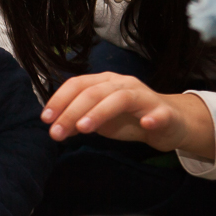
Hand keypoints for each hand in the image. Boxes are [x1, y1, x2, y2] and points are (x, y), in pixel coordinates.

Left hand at [41, 72, 215, 158]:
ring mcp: (144, 96)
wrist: (169, 122)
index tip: (45, 118)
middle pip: (93, 92)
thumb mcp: (99, 119)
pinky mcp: (164, 112)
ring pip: (120, 98)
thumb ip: (78, 120)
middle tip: (56, 133)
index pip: (77, 84)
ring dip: (99, 112)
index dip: (59, 100)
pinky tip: (145, 124)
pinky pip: (159, 113)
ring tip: (83, 129)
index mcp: (104, 82)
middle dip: (71, 112)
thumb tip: (54, 126)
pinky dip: (153, 117)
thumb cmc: (129, 118)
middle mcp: (122, 84)